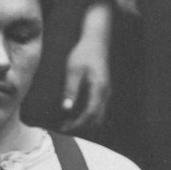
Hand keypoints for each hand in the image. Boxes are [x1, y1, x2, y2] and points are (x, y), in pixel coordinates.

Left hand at [61, 0, 111, 131]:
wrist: (96, 41)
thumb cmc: (83, 53)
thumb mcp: (73, 70)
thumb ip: (70, 90)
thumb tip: (66, 109)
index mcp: (98, 88)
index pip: (90, 114)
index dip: (77, 124)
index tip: (64, 128)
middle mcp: (105, 93)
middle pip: (96, 119)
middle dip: (81, 127)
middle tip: (64, 127)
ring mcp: (106, 92)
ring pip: (99, 115)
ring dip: (85, 122)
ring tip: (68, 122)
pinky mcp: (104, 90)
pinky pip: (98, 109)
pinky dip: (88, 116)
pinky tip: (75, 113)